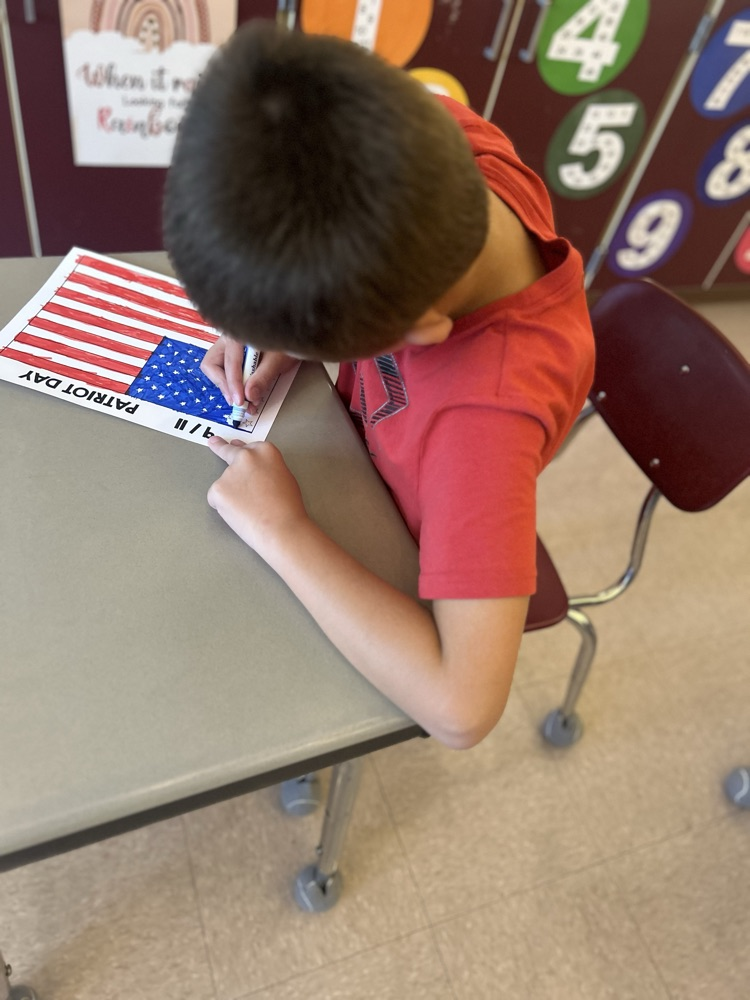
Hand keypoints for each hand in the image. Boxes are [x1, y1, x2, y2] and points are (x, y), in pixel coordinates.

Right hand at [201, 337, 296, 410]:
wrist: (292, 334)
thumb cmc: (286, 339)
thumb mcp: (278, 359)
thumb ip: (263, 376)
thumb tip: (249, 395)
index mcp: (237, 335)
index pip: (229, 362)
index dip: (233, 384)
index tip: (240, 400)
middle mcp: (228, 340)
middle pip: (212, 365)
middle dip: (224, 385)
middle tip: (238, 401)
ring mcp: (229, 348)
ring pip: (216, 370)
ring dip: (230, 388)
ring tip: (246, 402)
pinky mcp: (234, 358)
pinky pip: (228, 373)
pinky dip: (237, 387)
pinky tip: (248, 397)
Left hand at [207, 437, 307, 555]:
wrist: (281, 528)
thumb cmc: (288, 507)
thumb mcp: (283, 476)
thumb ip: (266, 467)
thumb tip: (254, 467)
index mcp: (265, 451)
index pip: (249, 448)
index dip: (245, 454)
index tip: (235, 446)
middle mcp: (245, 457)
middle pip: (229, 452)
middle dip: (220, 447)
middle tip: (213, 442)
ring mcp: (229, 472)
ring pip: (224, 483)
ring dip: (232, 495)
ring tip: (251, 510)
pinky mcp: (217, 489)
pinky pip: (216, 498)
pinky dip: (224, 507)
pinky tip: (240, 514)